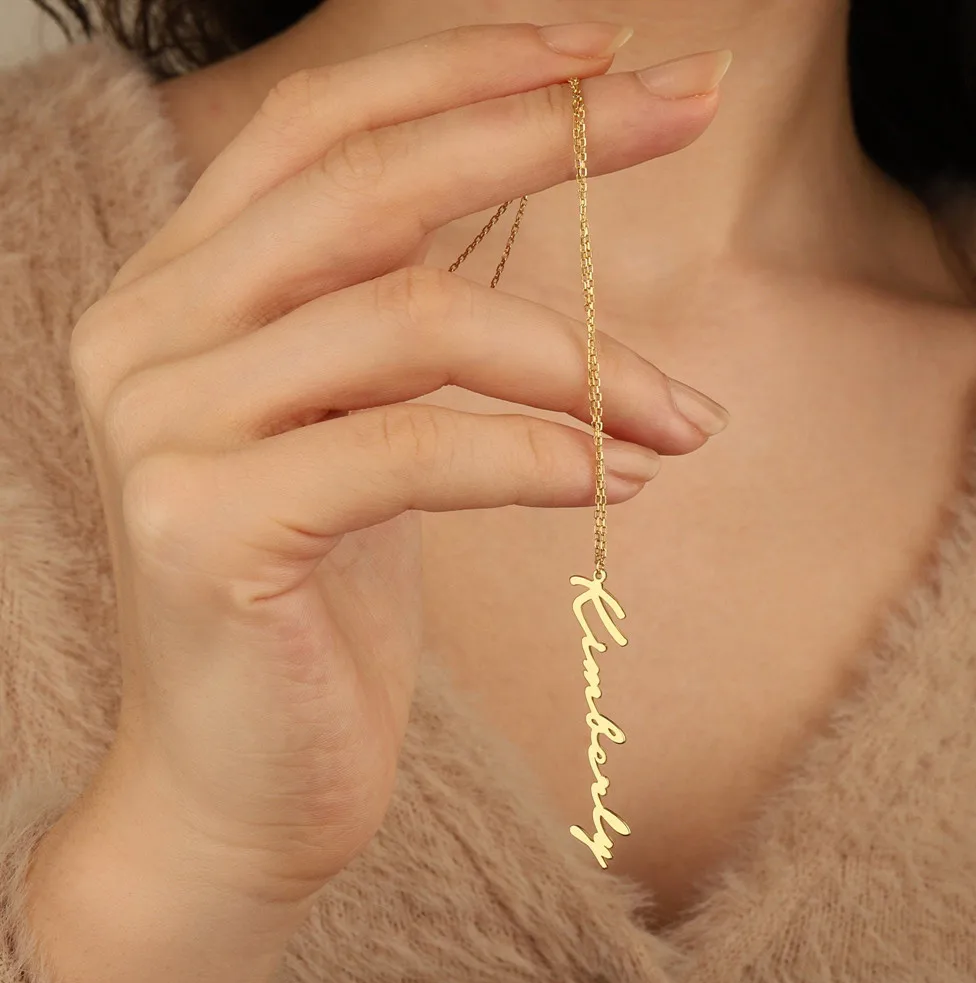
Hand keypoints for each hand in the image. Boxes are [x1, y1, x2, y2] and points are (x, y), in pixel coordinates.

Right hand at [69, 21, 723, 907]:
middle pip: (367, 185)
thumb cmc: (315, 607)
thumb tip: (535, 259)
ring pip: (407, 322)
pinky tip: (621, 479)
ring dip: (581, 361)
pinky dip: (537, 454)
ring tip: (687, 419)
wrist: (238, 784)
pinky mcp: (206, 528)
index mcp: (182, 293)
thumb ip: (394, 327)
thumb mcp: (356, 433)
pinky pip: (409, 448)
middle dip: (544, 134)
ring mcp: (164, 430)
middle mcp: (149, 335)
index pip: (323, 129)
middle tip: (695, 106)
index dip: (463, 69)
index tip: (604, 55)